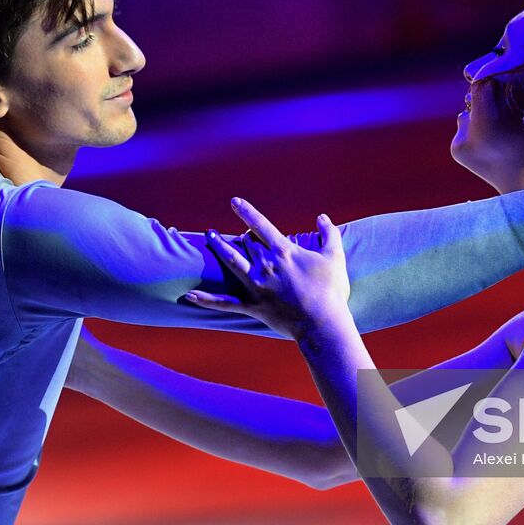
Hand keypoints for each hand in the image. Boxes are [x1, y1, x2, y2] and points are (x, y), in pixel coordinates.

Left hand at [188, 198, 350, 338]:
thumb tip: (322, 216)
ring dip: (219, 248)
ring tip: (209, 237)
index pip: (260, 225)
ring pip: (231, 261)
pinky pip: (224, 303)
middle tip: (242, 234)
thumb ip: (329, 233)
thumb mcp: (335, 256)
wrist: (323, 323)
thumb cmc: (331, 289)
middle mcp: (265, 265)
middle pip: (245, 242)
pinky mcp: (252, 305)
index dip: (246, 212)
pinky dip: (206, 299)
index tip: (234, 202)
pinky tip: (188, 295)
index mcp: (283, 251)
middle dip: (241, 235)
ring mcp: (256, 285)